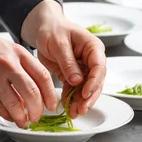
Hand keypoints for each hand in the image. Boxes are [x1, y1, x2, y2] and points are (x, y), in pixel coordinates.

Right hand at [0, 18, 56, 127]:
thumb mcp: (4, 48)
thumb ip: (20, 66)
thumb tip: (34, 90)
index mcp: (17, 52)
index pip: (42, 75)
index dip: (49, 94)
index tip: (51, 104)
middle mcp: (7, 63)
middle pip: (32, 92)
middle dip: (37, 110)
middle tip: (37, 116)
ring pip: (15, 104)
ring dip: (22, 117)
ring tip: (23, 121)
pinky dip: (7, 115)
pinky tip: (9, 117)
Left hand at [21, 0, 106, 117]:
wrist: (42, 28)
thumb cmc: (52, 29)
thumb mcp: (58, 43)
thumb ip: (68, 61)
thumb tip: (78, 80)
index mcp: (92, 47)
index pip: (99, 67)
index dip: (94, 82)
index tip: (86, 94)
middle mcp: (90, 59)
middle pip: (95, 81)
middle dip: (89, 97)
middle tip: (81, 109)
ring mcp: (82, 68)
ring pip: (85, 88)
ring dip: (81, 101)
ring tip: (73, 113)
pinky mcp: (72, 75)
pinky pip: (74, 89)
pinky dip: (71, 98)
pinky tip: (67, 106)